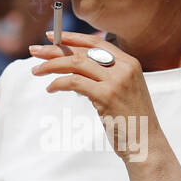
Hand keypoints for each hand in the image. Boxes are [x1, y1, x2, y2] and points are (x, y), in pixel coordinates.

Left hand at [29, 32, 159, 163]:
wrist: (146, 144)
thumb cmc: (132, 121)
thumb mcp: (124, 90)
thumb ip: (107, 75)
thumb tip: (77, 64)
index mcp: (129, 63)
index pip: (96, 42)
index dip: (71, 37)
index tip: (51, 36)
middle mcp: (124, 67)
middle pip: (82, 51)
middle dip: (54, 49)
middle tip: (34, 50)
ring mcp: (116, 81)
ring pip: (76, 63)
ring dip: (51, 65)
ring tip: (36, 70)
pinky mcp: (107, 96)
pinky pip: (74, 82)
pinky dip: (58, 83)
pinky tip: (50, 88)